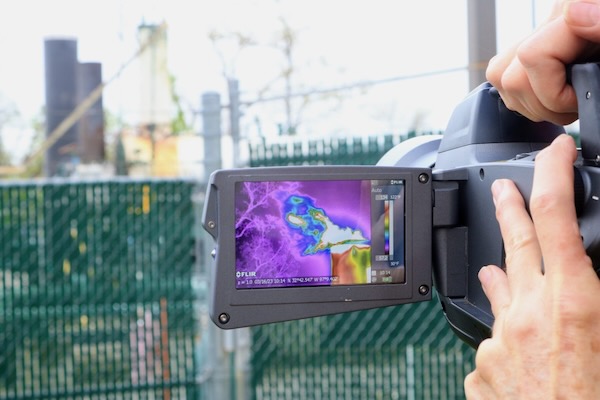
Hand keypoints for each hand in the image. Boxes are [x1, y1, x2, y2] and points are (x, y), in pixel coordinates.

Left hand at [464, 134, 599, 398]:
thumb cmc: (595, 395)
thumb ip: (594, 302)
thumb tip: (586, 288)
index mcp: (574, 303)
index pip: (556, 219)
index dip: (552, 176)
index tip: (553, 153)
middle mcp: (527, 314)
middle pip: (513, 243)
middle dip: (508, 208)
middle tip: (500, 187)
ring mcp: (498, 341)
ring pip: (499, 295)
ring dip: (504, 277)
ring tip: (500, 262)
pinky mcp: (480, 368)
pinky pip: (495, 344)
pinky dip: (509, 341)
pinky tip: (519, 354)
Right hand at [486, 0, 599, 124]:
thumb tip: (576, 15)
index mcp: (574, 15)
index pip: (532, 57)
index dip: (554, 92)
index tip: (582, 100)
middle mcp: (555, 20)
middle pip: (508, 74)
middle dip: (541, 104)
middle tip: (577, 105)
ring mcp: (541, 34)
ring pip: (501, 76)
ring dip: (531, 102)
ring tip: (567, 102)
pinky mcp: (537, 49)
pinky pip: (507, 73)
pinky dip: (526, 95)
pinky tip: (554, 96)